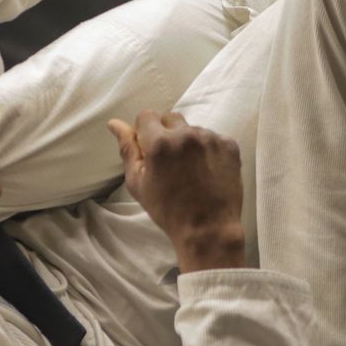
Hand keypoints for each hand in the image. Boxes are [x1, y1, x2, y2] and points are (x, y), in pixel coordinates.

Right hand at [107, 110, 245, 272]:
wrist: (208, 229)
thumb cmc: (168, 210)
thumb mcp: (138, 183)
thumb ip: (127, 149)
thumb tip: (115, 123)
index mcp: (160, 142)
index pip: (146, 115)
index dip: (144, 131)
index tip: (149, 149)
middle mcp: (186, 134)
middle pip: (170, 118)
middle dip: (166, 133)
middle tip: (169, 161)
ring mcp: (211, 139)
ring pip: (193, 128)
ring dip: (188, 142)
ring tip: (190, 170)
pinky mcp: (230, 146)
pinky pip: (213, 138)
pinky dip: (207, 150)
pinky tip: (206, 171)